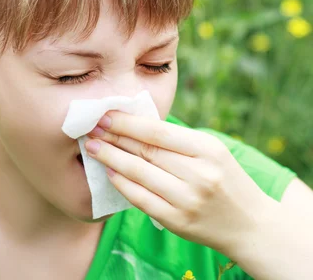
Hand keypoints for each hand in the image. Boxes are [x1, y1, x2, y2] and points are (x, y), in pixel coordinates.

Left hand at [84, 111, 275, 254]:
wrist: (250, 225)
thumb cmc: (224, 179)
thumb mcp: (211, 152)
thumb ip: (176, 140)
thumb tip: (131, 123)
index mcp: (209, 150)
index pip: (158, 132)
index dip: (127, 123)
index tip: (104, 116)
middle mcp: (200, 174)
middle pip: (146, 151)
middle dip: (113, 137)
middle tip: (90, 128)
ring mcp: (188, 200)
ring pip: (139, 173)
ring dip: (111, 158)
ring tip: (92, 148)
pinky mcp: (178, 221)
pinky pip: (141, 199)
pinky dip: (122, 184)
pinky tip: (109, 172)